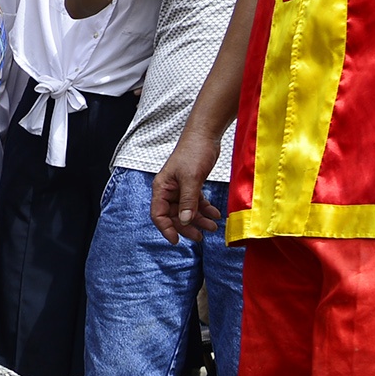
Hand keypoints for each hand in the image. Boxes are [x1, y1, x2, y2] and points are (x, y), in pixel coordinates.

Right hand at [150, 125, 223, 244]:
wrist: (205, 135)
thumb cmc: (194, 152)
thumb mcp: (191, 178)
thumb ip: (187, 201)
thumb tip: (185, 221)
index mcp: (161, 189)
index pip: (158, 214)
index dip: (166, 229)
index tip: (176, 240)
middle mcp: (169, 191)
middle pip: (174, 216)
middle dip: (187, 227)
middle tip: (200, 237)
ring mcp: (180, 189)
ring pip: (187, 211)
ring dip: (199, 220)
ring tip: (212, 227)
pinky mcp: (192, 185)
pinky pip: (197, 203)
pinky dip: (205, 209)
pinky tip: (215, 214)